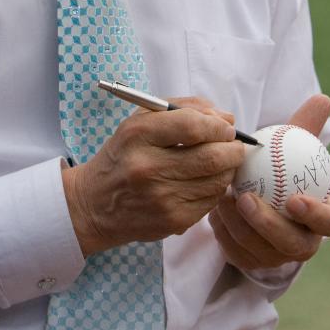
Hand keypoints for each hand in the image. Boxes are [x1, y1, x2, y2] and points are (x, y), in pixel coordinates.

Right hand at [62, 97, 244, 255]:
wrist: (94, 204)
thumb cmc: (123, 155)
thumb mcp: (139, 121)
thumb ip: (183, 109)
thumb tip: (226, 118)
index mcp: (138, 135)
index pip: (192, 126)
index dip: (218, 126)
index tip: (226, 127)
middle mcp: (148, 167)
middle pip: (212, 156)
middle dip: (233, 149)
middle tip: (235, 146)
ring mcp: (162, 198)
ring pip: (217, 180)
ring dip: (228, 169)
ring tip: (223, 162)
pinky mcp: (173, 221)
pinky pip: (211, 201)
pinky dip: (216, 189)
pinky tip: (206, 182)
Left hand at [208, 94, 329, 272]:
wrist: (256, 191)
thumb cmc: (280, 167)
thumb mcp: (291, 147)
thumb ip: (305, 125)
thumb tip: (323, 98)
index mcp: (322, 217)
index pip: (329, 223)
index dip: (315, 215)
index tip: (294, 198)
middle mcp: (303, 242)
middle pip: (293, 245)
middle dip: (269, 225)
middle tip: (245, 198)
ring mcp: (276, 257)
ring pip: (260, 250)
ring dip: (239, 224)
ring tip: (222, 196)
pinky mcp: (250, 262)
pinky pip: (235, 252)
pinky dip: (224, 231)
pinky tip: (213, 209)